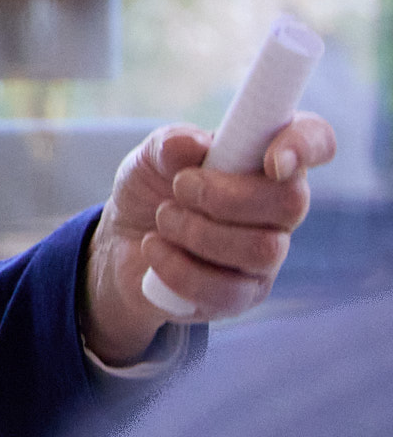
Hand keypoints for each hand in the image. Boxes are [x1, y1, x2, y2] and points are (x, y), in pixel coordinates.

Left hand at [83, 114, 336, 364]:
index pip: (316, 140)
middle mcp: (279, 208)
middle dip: (224, 196)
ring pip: (262, 250)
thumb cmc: (151, 191)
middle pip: (291, 203)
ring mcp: (267, 256)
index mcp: (265, 159)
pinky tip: (154, 247)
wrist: (121, 244)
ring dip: (198, 232)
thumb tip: (191, 144)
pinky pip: (227, 291)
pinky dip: (178, 267)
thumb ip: (168, 146)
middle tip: (179, 187)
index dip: (306, 144)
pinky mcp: (243, 296)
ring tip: (163, 218)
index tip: (272, 158)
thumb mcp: (148, 158)